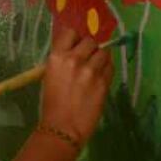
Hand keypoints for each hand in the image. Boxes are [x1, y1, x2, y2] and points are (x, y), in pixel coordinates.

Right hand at [39, 27, 112, 145]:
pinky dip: (107, 69)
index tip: (77, 46)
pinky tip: (101, 77)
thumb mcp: (50, 76)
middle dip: (90, 48)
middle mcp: (75, 59)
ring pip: (104, 52)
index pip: (71, 32)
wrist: (62, 127)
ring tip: (96, 68)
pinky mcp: (104, 82)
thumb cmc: (50, 104)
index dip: (76, 39)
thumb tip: (75, 52)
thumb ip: (63, 61)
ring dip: (101, 58)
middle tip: (88, 59)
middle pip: (90, 41)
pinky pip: (110, 67)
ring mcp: (91, 70)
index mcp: (57, 57)